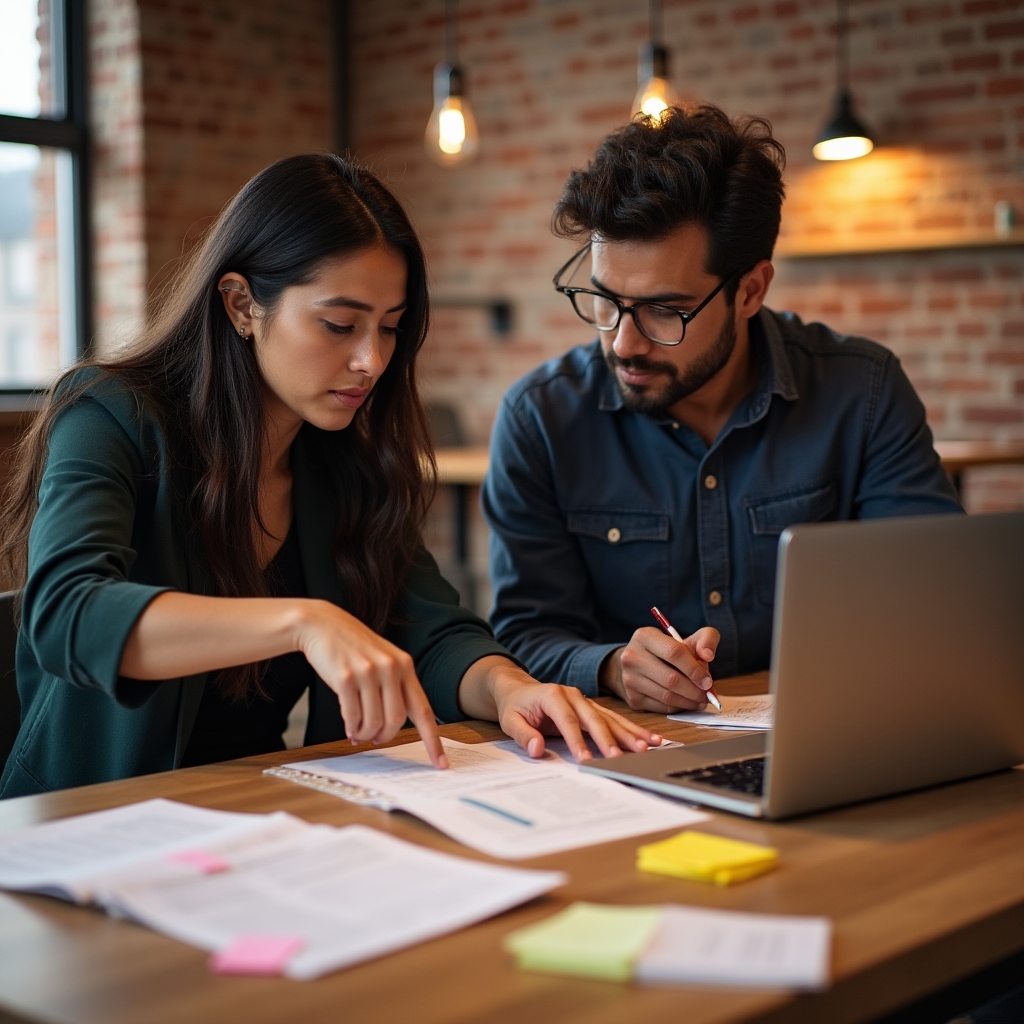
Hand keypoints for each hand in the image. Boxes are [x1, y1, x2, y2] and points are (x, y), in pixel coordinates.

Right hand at [295, 600, 447, 767]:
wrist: (322, 625)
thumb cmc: (353, 648)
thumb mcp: (383, 660)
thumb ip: (393, 688)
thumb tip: (390, 728)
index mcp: (404, 665)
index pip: (423, 710)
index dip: (433, 740)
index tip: (442, 763)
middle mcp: (390, 668)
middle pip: (396, 720)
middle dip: (386, 736)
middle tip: (374, 739)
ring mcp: (368, 672)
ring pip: (374, 721)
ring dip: (365, 734)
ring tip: (358, 733)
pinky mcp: (345, 677)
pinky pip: (352, 716)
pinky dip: (351, 728)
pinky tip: (348, 727)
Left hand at [458, 656, 661, 761]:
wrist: (518, 689)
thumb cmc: (515, 706)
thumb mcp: (510, 720)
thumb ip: (524, 735)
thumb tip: (537, 750)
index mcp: (553, 696)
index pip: (568, 721)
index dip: (578, 741)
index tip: (587, 760)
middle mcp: (573, 695)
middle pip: (595, 719)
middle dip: (611, 738)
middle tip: (626, 756)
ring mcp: (585, 700)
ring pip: (610, 718)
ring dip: (629, 733)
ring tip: (648, 746)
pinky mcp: (592, 708)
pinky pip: (614, 719)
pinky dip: (631, 729)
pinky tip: (649, 738)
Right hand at [600, 626, 719, 712]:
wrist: (638, 664)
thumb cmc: (667, 651)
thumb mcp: (688, 638)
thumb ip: (706, 639)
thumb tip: (708, 656)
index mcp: (645, 636)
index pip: (674, 652)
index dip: (694, 669)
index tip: (708, 680)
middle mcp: (632, 656)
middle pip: (671, 678)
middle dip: (694, 690)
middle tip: (707, 694)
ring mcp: (629, 679)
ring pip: (667, 696)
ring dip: (689, 701)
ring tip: (700, 700)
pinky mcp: (632, 698)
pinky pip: (661, 707)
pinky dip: (678, 707)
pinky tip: (686, 703)